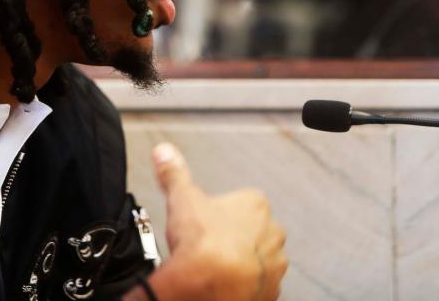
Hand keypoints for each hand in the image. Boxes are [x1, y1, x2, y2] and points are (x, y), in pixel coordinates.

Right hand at [137, 143, 287, 300]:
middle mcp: (272, 232)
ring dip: (243, 263)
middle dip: (234, 239)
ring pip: (258, 260)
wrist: (211, 284)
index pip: (241, 203)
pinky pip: (260, 287)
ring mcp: (274, 264)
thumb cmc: (202, 242)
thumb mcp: (181, 198)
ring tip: (216, 269)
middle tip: (209, 247)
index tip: (206, 224)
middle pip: (253, 232)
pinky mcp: (272, 292)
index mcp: (255, 204)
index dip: (220, 214)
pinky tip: (225, 285)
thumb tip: (164, 152)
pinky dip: (245, 286)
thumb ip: (174, 173)